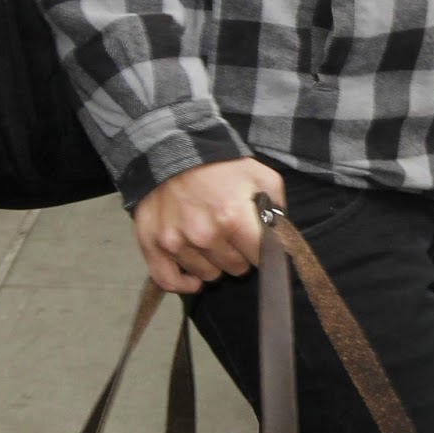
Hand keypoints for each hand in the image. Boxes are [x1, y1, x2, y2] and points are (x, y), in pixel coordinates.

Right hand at [132, 159, 285, 294]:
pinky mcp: (154, 246)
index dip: (263, 249)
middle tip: (232, 236)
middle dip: (239, 254)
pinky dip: (184, 283)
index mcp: (233, 217)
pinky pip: (170, 282)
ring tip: (209, 240)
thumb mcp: (257, 173)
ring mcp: (177, 243)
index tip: (258, 242)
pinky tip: (193, 275)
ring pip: (208, 275)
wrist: (170, 149)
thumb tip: (280, 230)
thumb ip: (276, 202)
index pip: (261, 257)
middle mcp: (205, 235)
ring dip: (212, 263)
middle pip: (236, 268)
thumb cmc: (217, 164)